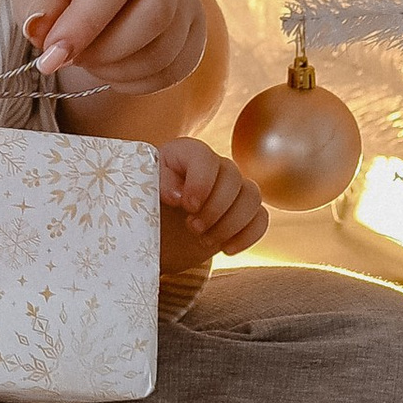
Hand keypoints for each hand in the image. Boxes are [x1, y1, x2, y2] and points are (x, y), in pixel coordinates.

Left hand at [14, 0, 207, 94]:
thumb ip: (35, 4)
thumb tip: (42, 30)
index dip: (84, 25)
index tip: (52, 56)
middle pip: (155, 16)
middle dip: (106, 52)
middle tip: (73, 58)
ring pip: (166, 49)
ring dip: (120, 70)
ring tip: (91, 60)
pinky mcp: (195, 25)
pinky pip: (178, 67)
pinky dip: (141, 82)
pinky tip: (114, 71)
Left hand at [155, 135, 267, 286]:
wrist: (155, 236)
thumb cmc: (144, 210)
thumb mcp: (140, 194)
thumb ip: (154, 186)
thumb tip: (177, 194)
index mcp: (184, 154)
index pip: (204, 157)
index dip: (200, 182)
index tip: (186, 206)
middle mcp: (213, 166)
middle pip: (233, 177)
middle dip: (215, 208)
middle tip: (191, 228)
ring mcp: (232, 189)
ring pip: (252, 196)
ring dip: (231, 224)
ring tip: (204, 240)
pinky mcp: (242, 213)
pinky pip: (261, 217)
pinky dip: (247, 236)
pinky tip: (225, 249)